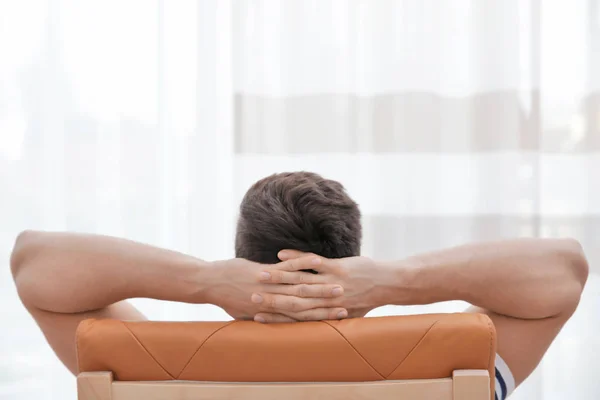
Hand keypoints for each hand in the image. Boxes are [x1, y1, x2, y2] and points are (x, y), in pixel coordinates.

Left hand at [204, 255, 347, 321]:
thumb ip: (261, 315)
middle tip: (348, 303)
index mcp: (272, 312)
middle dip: (328, 303)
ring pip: (299, 286)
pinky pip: (285, 267)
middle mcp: (273, 301)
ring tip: (341, 283)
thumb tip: (271, 319)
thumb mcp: (245, 313)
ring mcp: (268, 286)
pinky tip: (317, 260)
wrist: (209, 284)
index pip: (303, 317)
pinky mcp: (262, 271)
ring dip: (321, 285)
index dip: (324, 317)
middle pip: (306, 304)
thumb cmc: (226, 297)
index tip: (342, 316)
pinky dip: (302, 263)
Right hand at [254, 250, 386, 322]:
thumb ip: (331, 318)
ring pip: (300, 282)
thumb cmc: (367, 299)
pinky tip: (280, 253)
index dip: (274, 317)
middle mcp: (325, 300)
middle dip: (270, 298)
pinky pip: (313, 263)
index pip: (294, 317)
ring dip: (277, 278)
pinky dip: (296, 258)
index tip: (255, 316)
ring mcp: (330, 283)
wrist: (387, 285)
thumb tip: (318, 325)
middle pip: (292, 300)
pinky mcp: (337, 268)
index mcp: (325, 312)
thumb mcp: (349, 313)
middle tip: (249, 297)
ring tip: (258, 276)